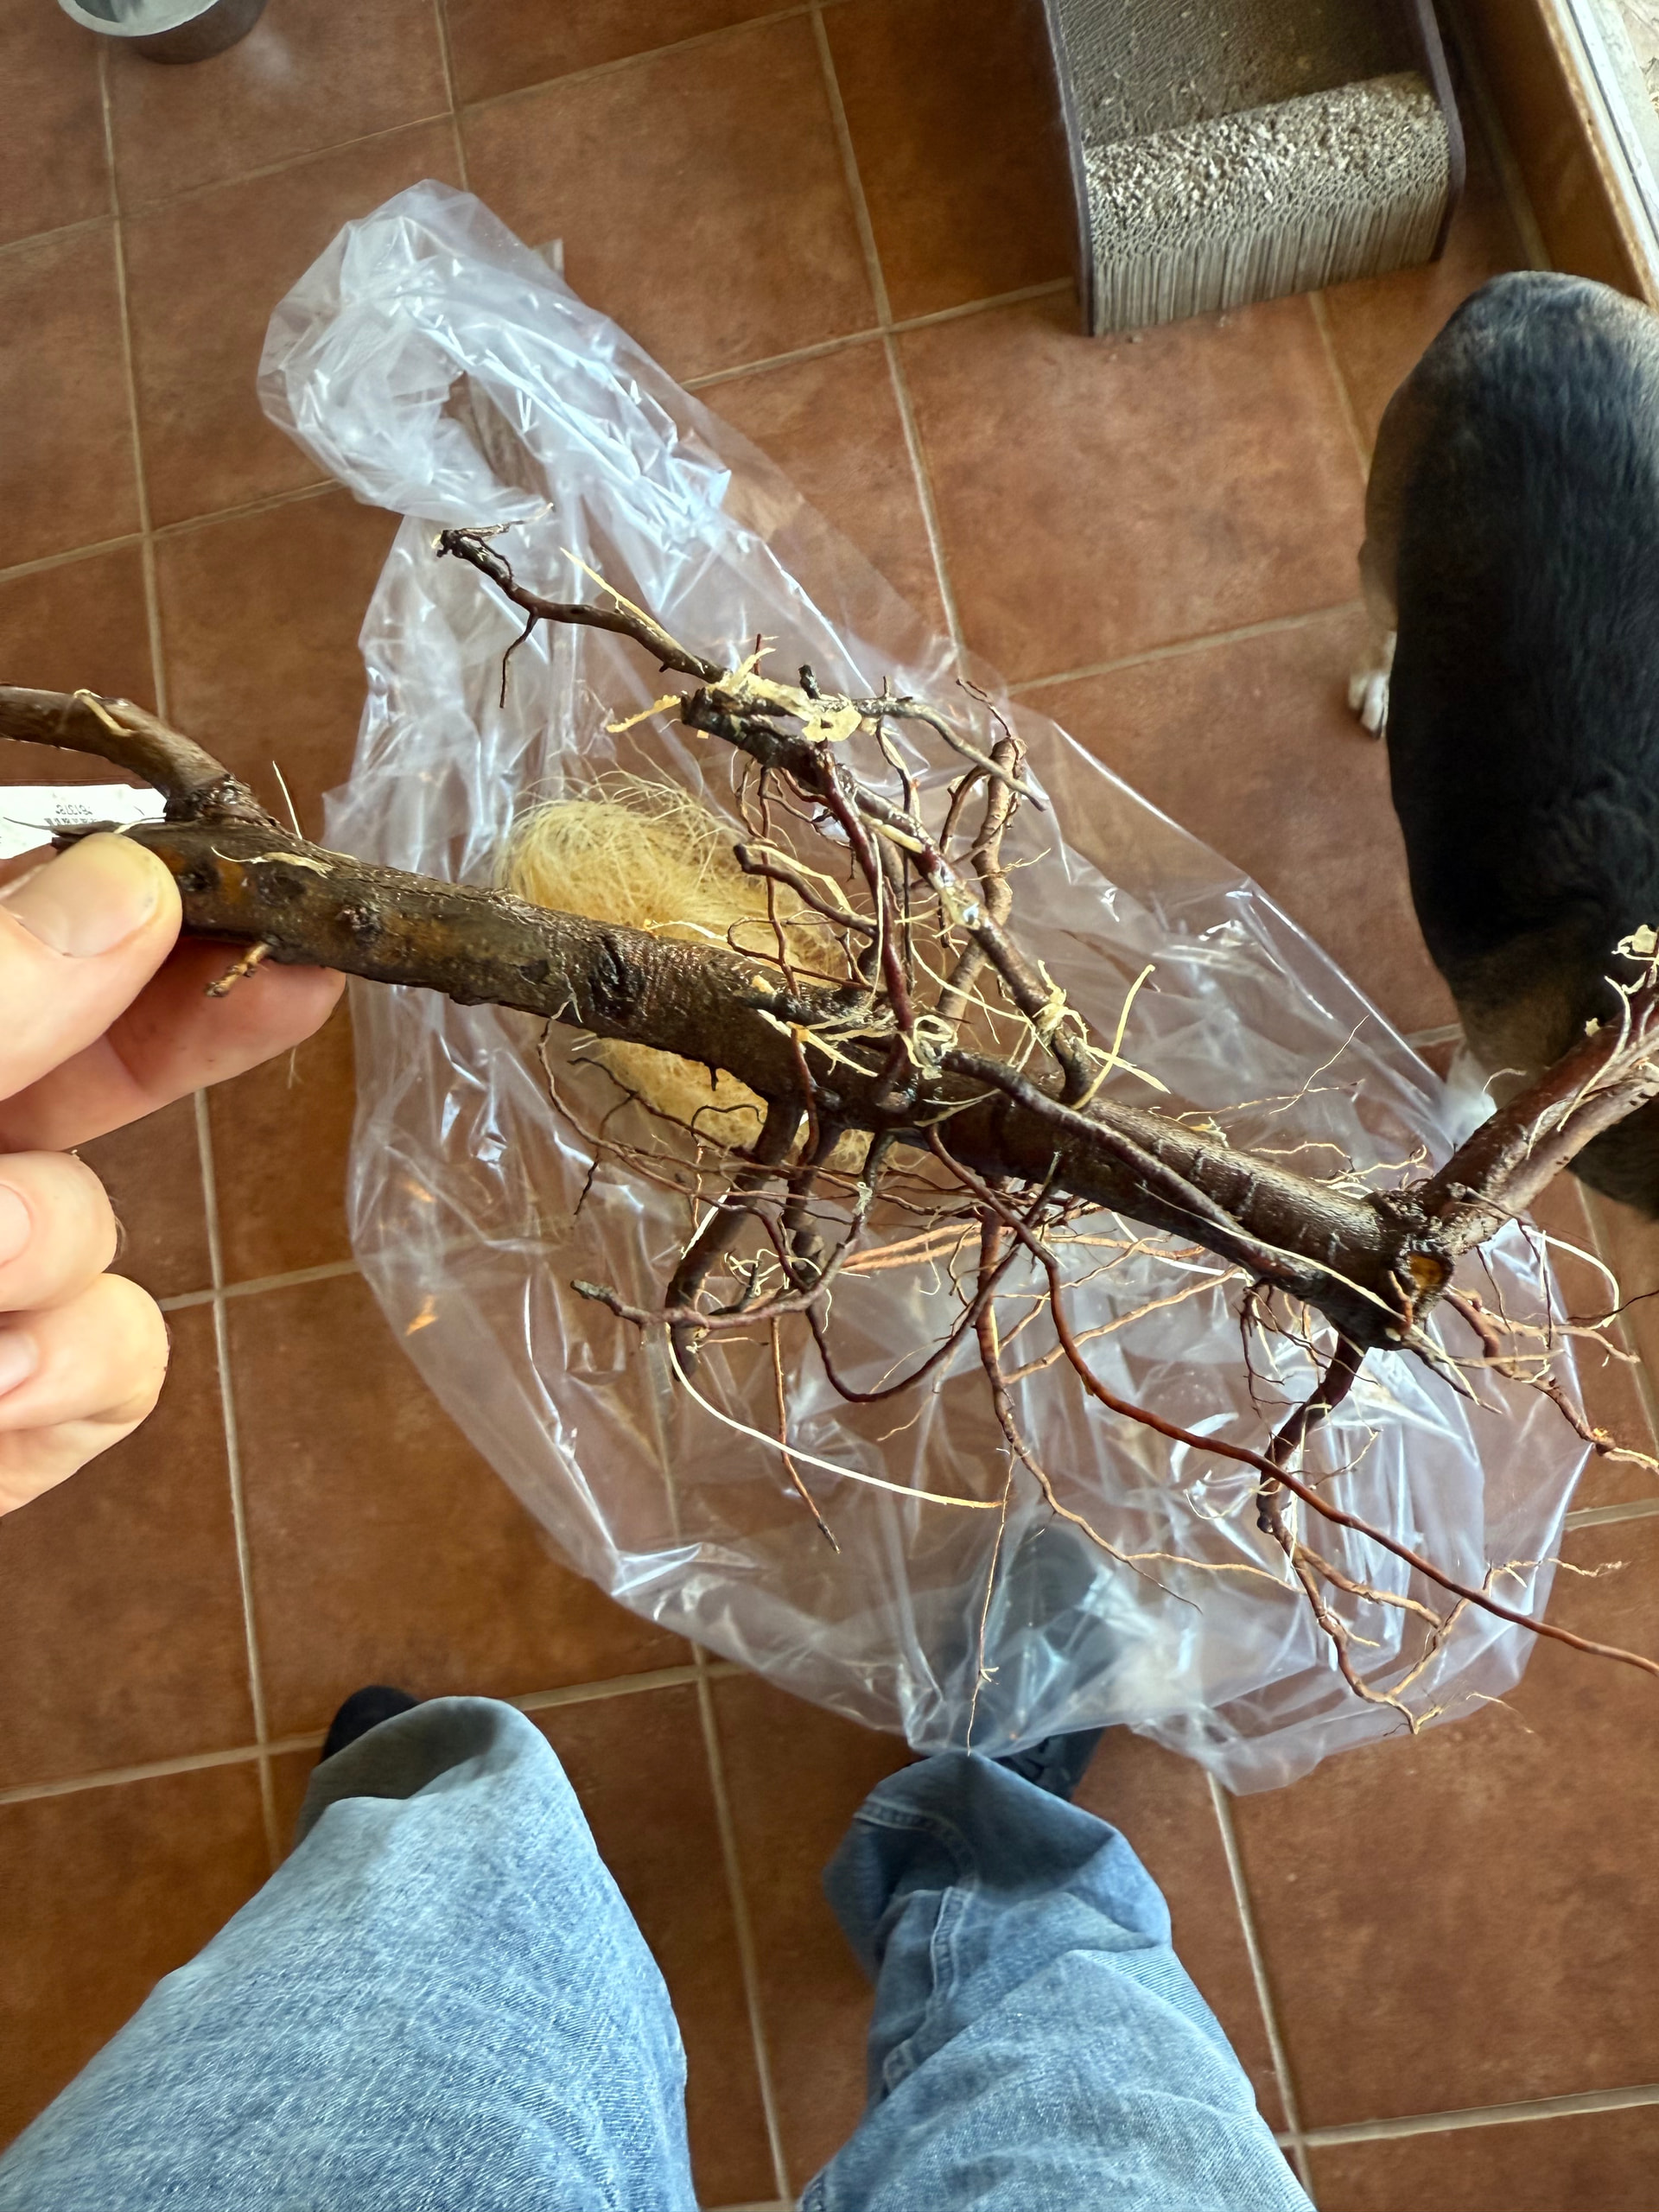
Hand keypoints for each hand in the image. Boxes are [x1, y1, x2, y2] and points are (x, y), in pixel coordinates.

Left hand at [0, 832, 342, 1513]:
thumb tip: (130, 884)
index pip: (23, 934)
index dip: (128, 890)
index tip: (240, 869)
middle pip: (101, 1065)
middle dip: (182, 1037)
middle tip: (296, 981)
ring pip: (107, 1238)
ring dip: (52, 1258)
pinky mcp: (15, 1419)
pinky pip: (123, 1370)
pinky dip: (73, 1382)